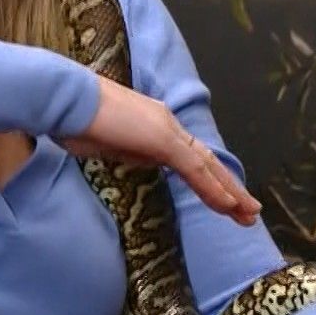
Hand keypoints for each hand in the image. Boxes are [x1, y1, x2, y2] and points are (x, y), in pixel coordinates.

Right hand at [57, 75, 261, 223]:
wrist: (65, 99)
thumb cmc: (74, 120)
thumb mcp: (106, 143)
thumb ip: (127, 150)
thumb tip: (139, 159)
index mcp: (153, 125)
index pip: (189, 157)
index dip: (209, 178)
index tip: (223, 199)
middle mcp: (166, 124)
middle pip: (206, 161)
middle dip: (229, 187)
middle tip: (250, 211)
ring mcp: (165, 130)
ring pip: (207, 166)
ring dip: (230, 192)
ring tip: (248, 215)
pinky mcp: (162, 139)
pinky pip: (194, 169)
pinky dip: (213, 189)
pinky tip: (228, 206)